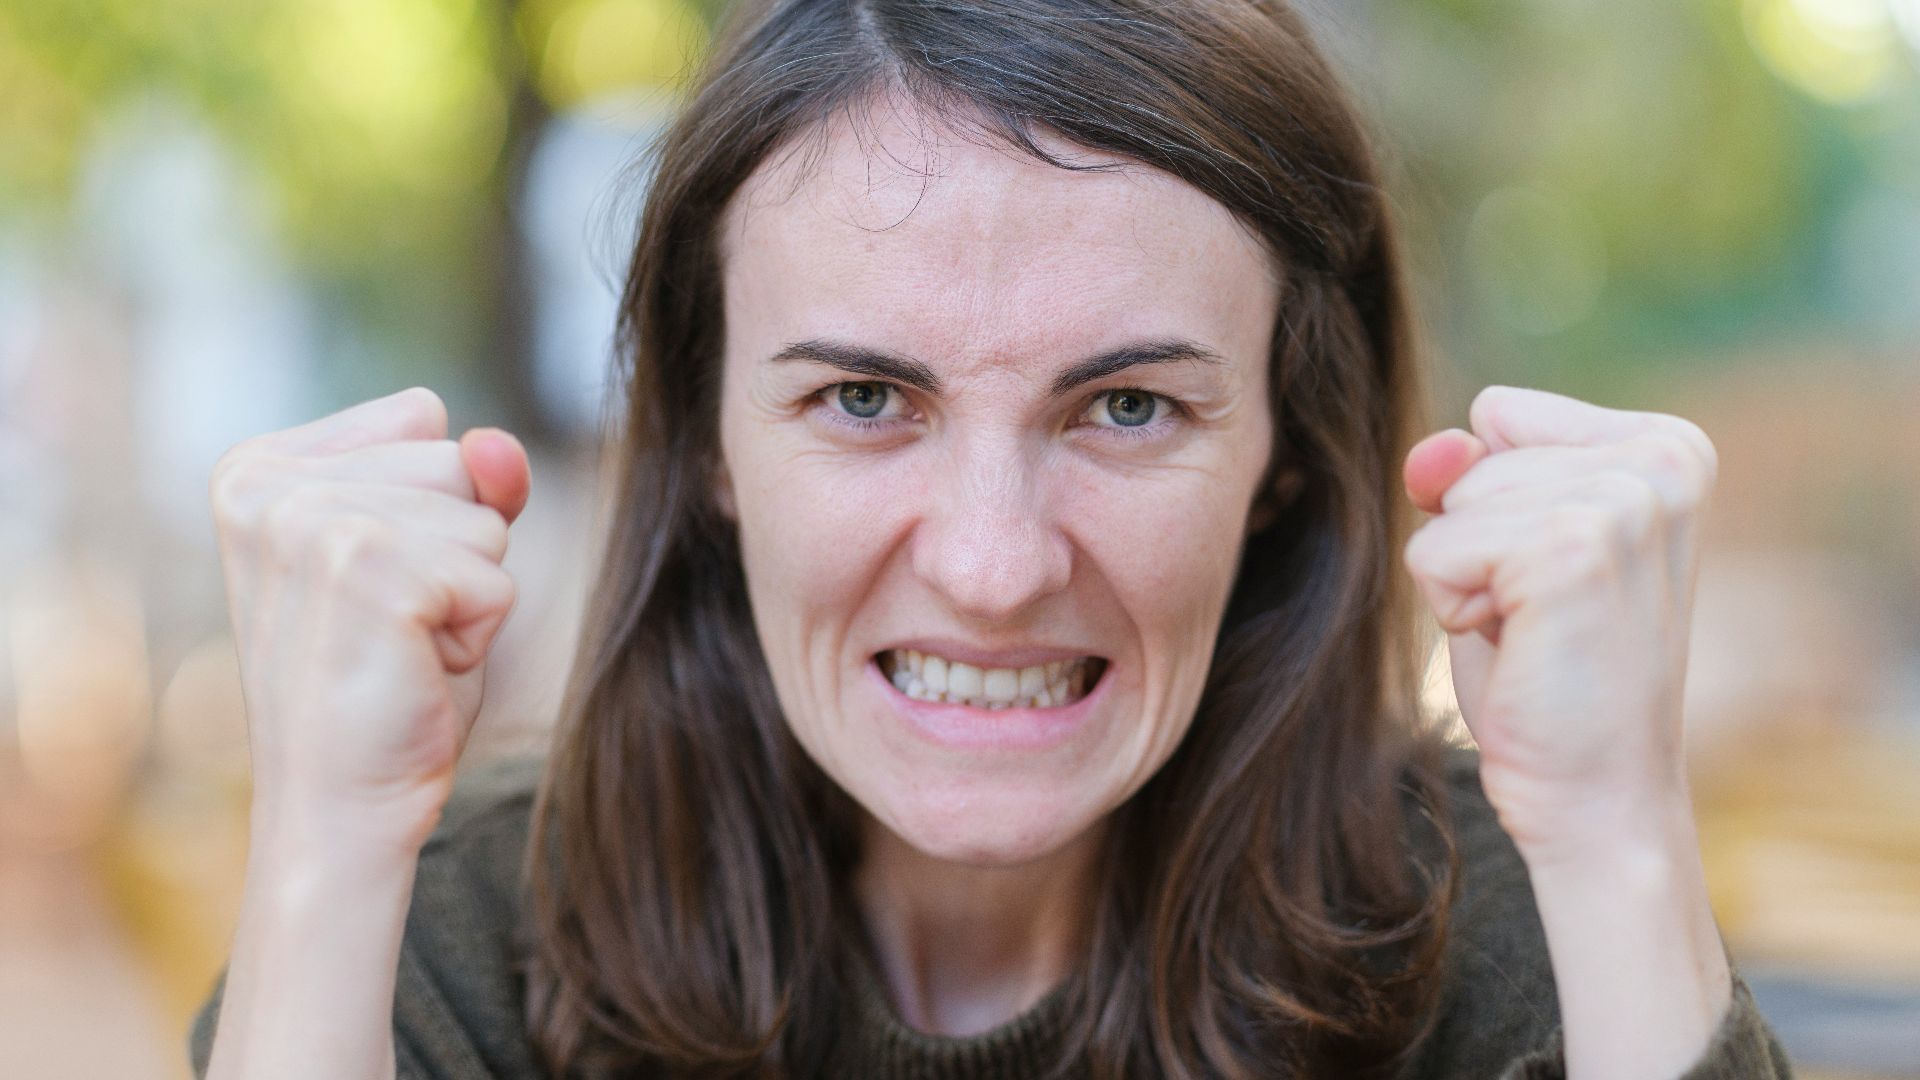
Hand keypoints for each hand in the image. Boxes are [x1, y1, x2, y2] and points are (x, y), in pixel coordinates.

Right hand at [208, 387, 530, 850]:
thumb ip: (472, 480)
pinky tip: (415, 670)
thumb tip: (498, 445)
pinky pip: (496, 576)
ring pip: (485, 517)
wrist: (340, 808)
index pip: (423, 422)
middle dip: (456, 551)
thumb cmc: (385, 685)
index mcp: (259, 468)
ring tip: (399, 649)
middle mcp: (268, 486)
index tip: (372, 588)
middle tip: (391, 630)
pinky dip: (479, 633)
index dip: (434, 514)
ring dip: (468, 594)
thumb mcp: (430, 556)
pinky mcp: (366, 570)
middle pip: (457, 463)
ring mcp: (310, 524)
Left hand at [1401, 385, 1717, 858]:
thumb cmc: (1551, 676)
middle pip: (1472, 457)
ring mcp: (1623, 502)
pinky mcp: (1571, 550)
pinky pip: (1434, 548)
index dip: (1494, 504)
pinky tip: (1521, 650)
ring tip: (1535, 634)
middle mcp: (1663, 460)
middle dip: (1477, 543)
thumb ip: (1469, 473)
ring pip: (1450, 502)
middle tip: (1543, 620)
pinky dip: (1452, 608)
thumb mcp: (1507, 546)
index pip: (1500, 414)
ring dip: (1465, 579)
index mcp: (1668, 446)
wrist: (1597, 797)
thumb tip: (1435, 450)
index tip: (1552, 577)